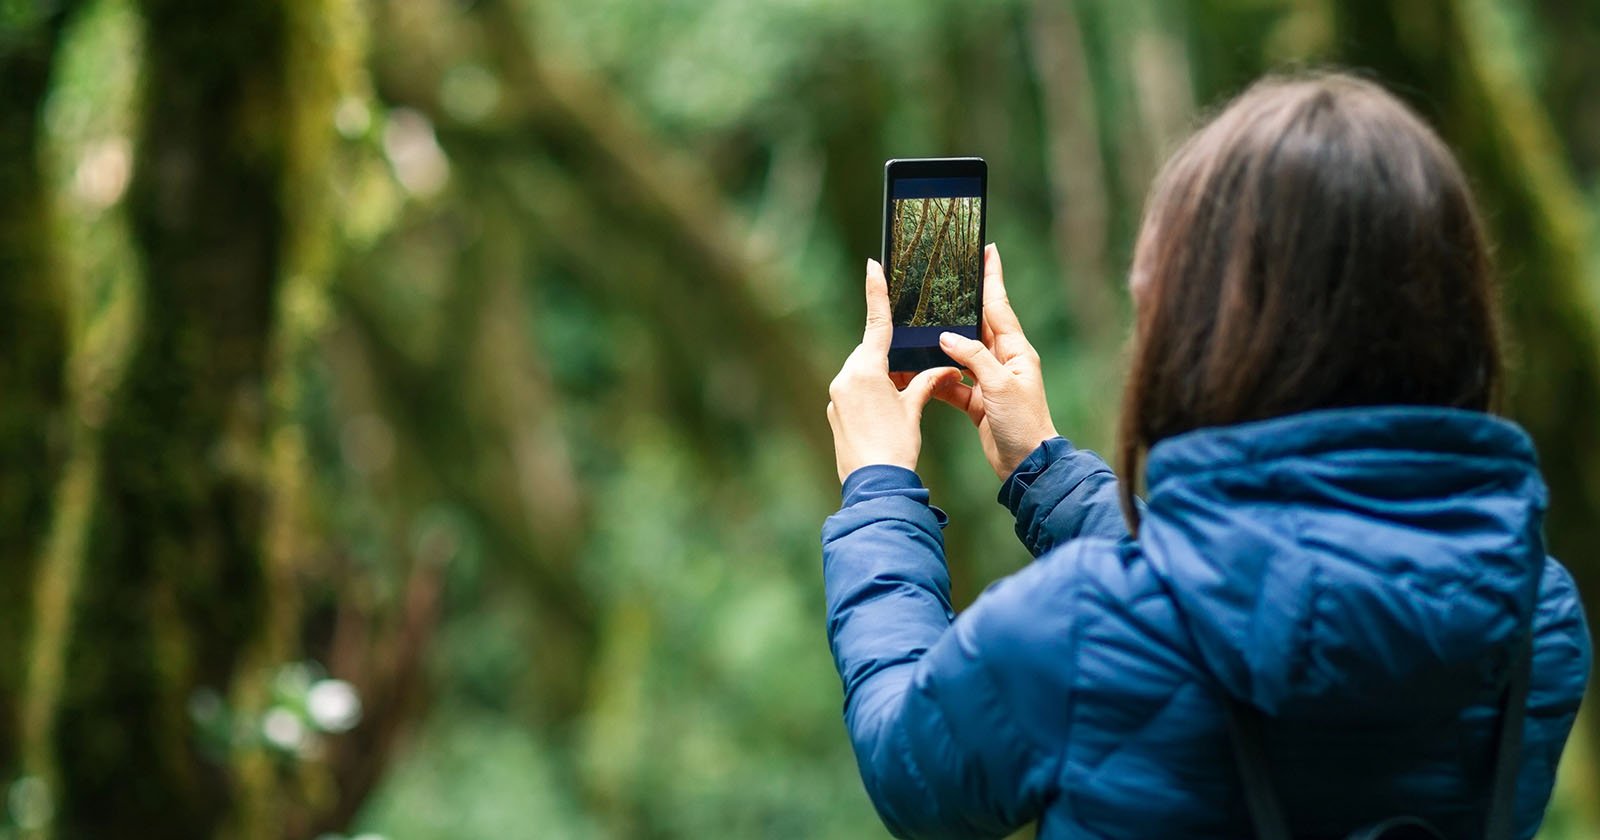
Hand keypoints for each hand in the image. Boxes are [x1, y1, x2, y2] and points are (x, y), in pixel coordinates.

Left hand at [826, 259, 960, 483]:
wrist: (874, 485)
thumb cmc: (896, 446)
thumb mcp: (913, 410)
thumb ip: (925, 383)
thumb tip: (943, 370)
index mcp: (865, 370)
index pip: (876, 324)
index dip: (876, 292)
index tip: (872, 265)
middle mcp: (845, 378)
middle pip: (870, 352)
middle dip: (890, 355)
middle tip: (914, 367)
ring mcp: (836, 397)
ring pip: (862, 372)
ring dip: (882, 377)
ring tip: (903, 400)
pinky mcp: (834, 413)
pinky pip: (854, 392)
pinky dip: (872, 394)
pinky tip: (887, 413)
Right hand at [931, 244, 1059, 478]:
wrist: (1026, 465)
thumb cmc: (1023, 424)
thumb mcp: (1000, 386)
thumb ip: (974, 357)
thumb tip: (946, 337)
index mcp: (1016, 350)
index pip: (1000, 305)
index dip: (992, 277)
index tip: (987, 249)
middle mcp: (1004, 361)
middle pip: (978, 325)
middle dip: (961, 304)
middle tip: (945, 278)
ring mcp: (990, 380)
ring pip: (961, 354)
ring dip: (942, 344)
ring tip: (919, 325)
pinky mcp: (977, 401)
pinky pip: (953, 381)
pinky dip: (938, 377)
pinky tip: (919, 370)